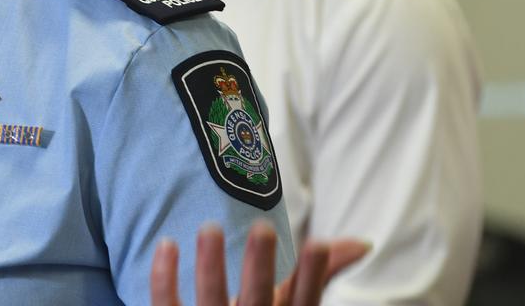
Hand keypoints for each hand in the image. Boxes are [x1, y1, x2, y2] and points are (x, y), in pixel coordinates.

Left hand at [150, 221, 368, 305]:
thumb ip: (320, 276)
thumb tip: (360, 243)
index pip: (303, 303)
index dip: (312, 277)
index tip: (318, 242)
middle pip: (256, 301)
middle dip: (260, 267)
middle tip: (262, 227)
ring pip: (210, 300)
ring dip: (210, 265)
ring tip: (209, 226)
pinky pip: (167, 304)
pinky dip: (164, 277)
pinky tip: (166, 243)